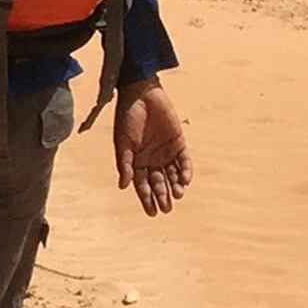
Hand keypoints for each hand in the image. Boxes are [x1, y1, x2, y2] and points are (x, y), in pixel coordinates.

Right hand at [113, 83, 191, 216]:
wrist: (141, 94)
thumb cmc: (127, 118)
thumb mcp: (123, 142)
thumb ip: (124, 164)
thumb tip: (123, 187)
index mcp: (136, 161)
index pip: (142, 185)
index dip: (147, 199)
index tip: (152, 213)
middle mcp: (151, 159)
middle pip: (158, 183)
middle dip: (163, 196)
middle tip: (167, 209)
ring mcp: (166, 151)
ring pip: (172, 174)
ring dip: (175, 186)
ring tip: (178, 195)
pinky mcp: (178, 142)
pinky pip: (184, 160)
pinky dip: (185, 171)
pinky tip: (185, 181)